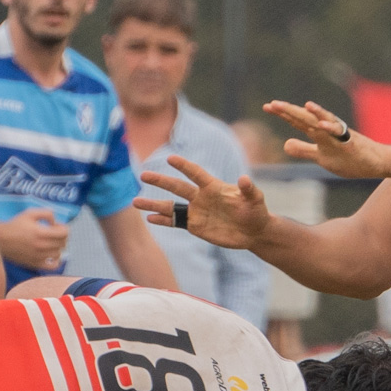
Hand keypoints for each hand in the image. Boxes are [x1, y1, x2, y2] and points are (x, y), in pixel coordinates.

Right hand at [0, 208, 68, 271]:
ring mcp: (39, 257)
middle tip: (53, 233)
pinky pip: (53, 266)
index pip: (64, 233)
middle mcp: (41, 246)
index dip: (63, 228)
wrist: (1, 240)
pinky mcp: (35, 264)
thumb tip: (55, 222)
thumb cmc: (16, 225)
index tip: (56, 226)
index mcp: (41, 233)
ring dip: (58, 247)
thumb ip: (46, 214)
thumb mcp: (30, 213)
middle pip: (63, 243)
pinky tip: (51, 255)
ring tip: (50, 243)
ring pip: (59, 254)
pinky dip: (56, 261)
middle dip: (61, 236)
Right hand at [136, 154, 270, 249]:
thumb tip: (244, 179)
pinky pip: (175, 222)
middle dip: (160, 181)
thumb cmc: (256, 212)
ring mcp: (196, 211)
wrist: (253, 231)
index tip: (170, 159)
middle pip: (177, 187)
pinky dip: (162, 220)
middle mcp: (201, 197)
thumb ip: (248, 189)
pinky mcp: (194, 226)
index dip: (184, 166)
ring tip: (135, 202)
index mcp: (213, 187)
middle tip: (143, 174)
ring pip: (170, 206)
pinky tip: (149, 218)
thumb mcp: (256, 200)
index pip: (195, 173)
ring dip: (153, 204)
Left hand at [263, 100, 390, 179]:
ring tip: (293, 107)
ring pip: (320, 122)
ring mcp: (339, 135)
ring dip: (307, 114)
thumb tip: (284, 144)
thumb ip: (303, 149)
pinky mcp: (350, 142)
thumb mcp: (321, 156)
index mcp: (320, 133)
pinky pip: (339, 133)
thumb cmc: (350, 158)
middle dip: (289, 111)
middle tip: (271, 104)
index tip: (267, 106)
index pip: (297, 121)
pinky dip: (329, 127)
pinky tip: (319, 123)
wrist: (376, 162)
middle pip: (305, 118)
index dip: (283, 114)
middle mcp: (327, 130)